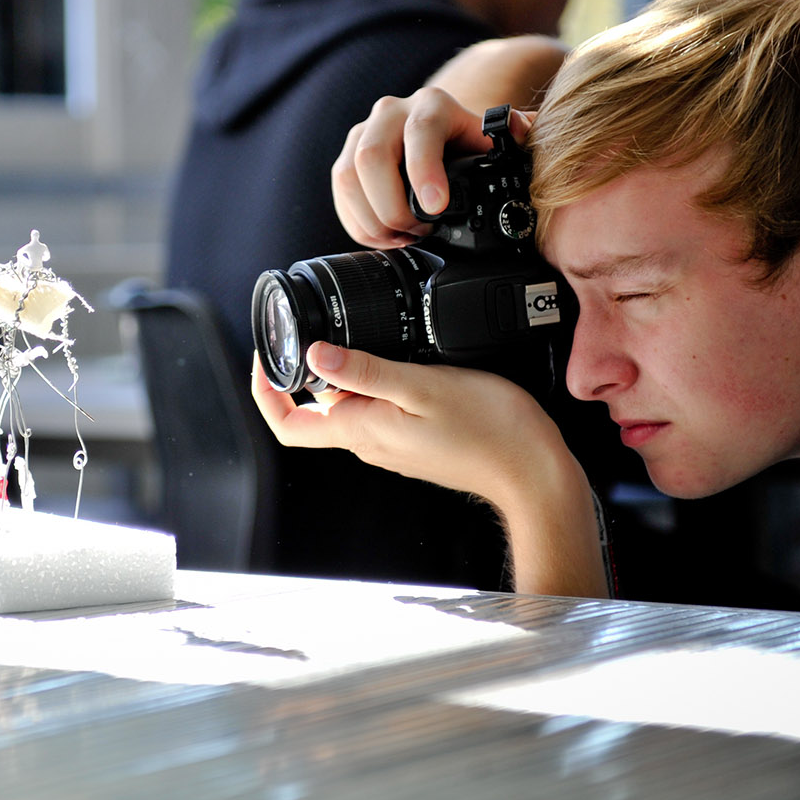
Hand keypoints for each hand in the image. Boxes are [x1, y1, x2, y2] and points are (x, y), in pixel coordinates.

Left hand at [251, 343, 606, 597]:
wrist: (533, 472)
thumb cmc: (490, 430)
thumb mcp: (422, 386)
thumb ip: (366, 372)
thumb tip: (315, 354)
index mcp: (361, 431)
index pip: (288, 425)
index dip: (266, 392)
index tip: (266, 357)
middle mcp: (369, 442)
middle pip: (315, 411)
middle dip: (304, 371)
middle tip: (309, 328)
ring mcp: (392, 444)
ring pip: (349, 407)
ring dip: (343, 374)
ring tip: (357, 334)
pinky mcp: (415, 440)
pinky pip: (378, 411)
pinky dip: (374, 382)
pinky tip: (398, 358)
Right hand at [331, 35, 561, 248]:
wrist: (444, 141)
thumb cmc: (473, 145)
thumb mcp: (499, 140)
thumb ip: (516, 134)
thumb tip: (520, 128)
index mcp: (432, 105)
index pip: (419, 132)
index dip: (423, 171)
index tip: (435, 209)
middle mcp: (391, 113)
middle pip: (370, 157)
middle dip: (391, 206)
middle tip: (418, 232)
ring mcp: (363, 134)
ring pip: (347, 178)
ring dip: (373, 218)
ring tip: (403, 238)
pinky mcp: (346, 159)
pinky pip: (339, 194)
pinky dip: (358, 223)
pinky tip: (384, 237)